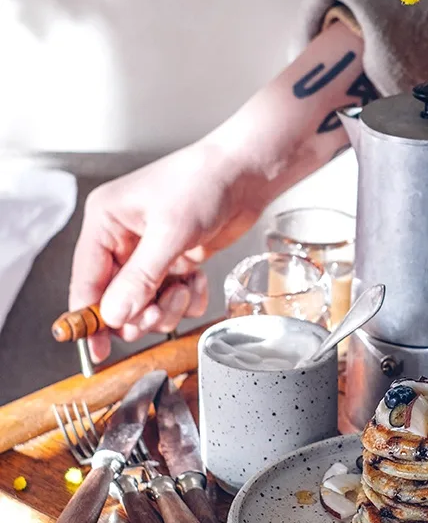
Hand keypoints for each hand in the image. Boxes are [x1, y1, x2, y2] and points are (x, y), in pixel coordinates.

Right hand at [68, 15, 366, 360]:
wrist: (247, 172)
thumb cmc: (203, 183)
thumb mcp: (170, 233)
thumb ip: (140, 279)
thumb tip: (113, 315)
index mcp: (106, 222)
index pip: (86, 280)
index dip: (90, 318)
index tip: (97, 350)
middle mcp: (122, 238)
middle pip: (115, 299)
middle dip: (140, 311)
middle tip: (162, 310)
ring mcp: (149, 251)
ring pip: (145, 304)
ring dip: (168, 305)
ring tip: (186, 286)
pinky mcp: (175, 260)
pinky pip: (171, 297)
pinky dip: (187, 297)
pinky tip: (198, 281)